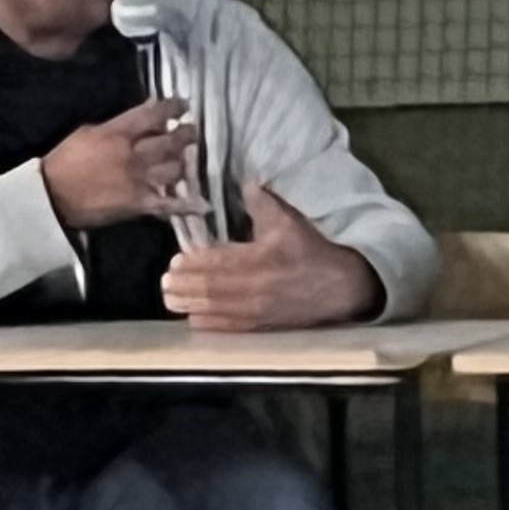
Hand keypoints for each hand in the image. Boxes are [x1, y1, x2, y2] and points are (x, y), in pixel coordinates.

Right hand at [43, 101, 199, 230]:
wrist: (52, 197)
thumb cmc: (64, 162)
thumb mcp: (87, 133)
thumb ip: (115, 126)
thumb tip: (138, 120)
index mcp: (118, 132)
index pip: (153, 114)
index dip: (173, 107)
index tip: (184, 105)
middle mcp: (134, 154)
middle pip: (170, 141)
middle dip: (186, 135)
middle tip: (192, 132)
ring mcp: (139, 180)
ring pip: (174, 169)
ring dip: (183, 164)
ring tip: (187, 161)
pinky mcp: (140, 204)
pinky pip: (170, 204)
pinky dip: (188, 205)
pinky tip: (203, 205)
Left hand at [161, 185, 382, 332]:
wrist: (343, 285)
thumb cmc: (313, 248)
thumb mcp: (290, 220)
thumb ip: (263, 202)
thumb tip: (245, 181)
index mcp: (262, 258)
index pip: (220, 262)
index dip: (195, 263)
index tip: (176, 259)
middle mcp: (257, 287)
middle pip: (212, 289)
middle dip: (186, 285)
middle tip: (164, 281)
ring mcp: (260, 310)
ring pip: (217, 309)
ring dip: (191, 304)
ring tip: (170, 298)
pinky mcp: (265, 325)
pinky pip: (232, 328)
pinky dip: (210, 324)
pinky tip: (193, 319)